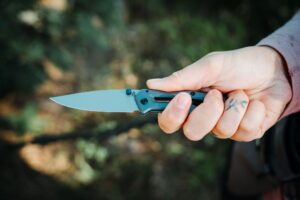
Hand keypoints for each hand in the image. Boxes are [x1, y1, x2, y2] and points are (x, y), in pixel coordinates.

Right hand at [147, 46, 291, 141]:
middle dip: (207, 112)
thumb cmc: (237, 65)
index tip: (182, 98)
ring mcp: (223, 127)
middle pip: (192, 132)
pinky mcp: (244, 133)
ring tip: (240, 93)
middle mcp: (203, 118)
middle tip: (216, 93)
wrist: (273, 70)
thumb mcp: (210, 66)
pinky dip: (252, 111)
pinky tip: (255, 103)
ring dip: (234, 106)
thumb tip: (151, 84)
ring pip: (221, 131)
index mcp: (190, 103)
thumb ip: (182, 78)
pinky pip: (244, 130)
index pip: (169, 121)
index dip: (171, 115)